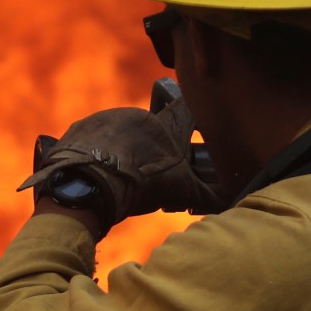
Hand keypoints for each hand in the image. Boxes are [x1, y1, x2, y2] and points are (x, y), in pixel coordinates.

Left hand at [18, 97, 212, 227]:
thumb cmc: (141, 183)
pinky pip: (94, 139)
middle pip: (150, 128)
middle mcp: (137, 114)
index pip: (186, 110)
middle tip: (149, 172)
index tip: (195, 121)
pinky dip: (97, 152)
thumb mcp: (180, 191)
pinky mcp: (81, 128)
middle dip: (151, 148)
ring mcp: (106, 118)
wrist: (90, 184)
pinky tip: (98, 173)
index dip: (192, 116)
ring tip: (120, 177)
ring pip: (120, 133)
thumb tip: (229, 200)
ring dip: (123, 150)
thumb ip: (207, 195)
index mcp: (165, 125)